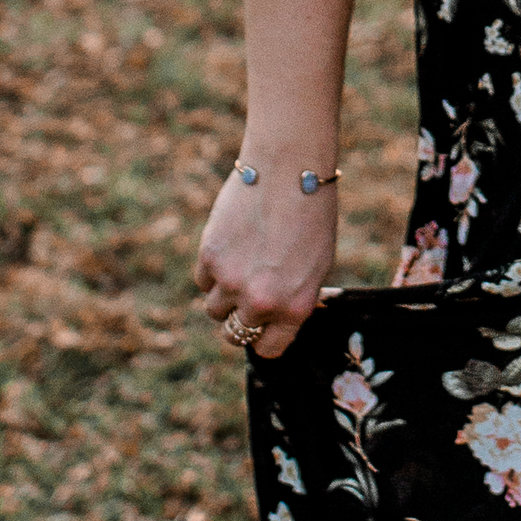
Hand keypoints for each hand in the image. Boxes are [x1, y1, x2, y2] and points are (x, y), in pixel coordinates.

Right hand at [193, 154, 339, 366]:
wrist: (289, 170)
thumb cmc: (311, 215)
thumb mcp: (317, 265)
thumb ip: (293, 298)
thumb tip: (272, 322)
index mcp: (295, 308)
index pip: (268, 350)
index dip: (263, 337)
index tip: (262, 325)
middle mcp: (262, 303)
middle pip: (235, 333)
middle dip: (239, 318)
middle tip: (246, 292)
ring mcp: (232, 282)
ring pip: (213, 309)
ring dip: (223, 294)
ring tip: (241, 263)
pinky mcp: (209, 258)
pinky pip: (202, 280)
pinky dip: (212, 269)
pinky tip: (231, 244)